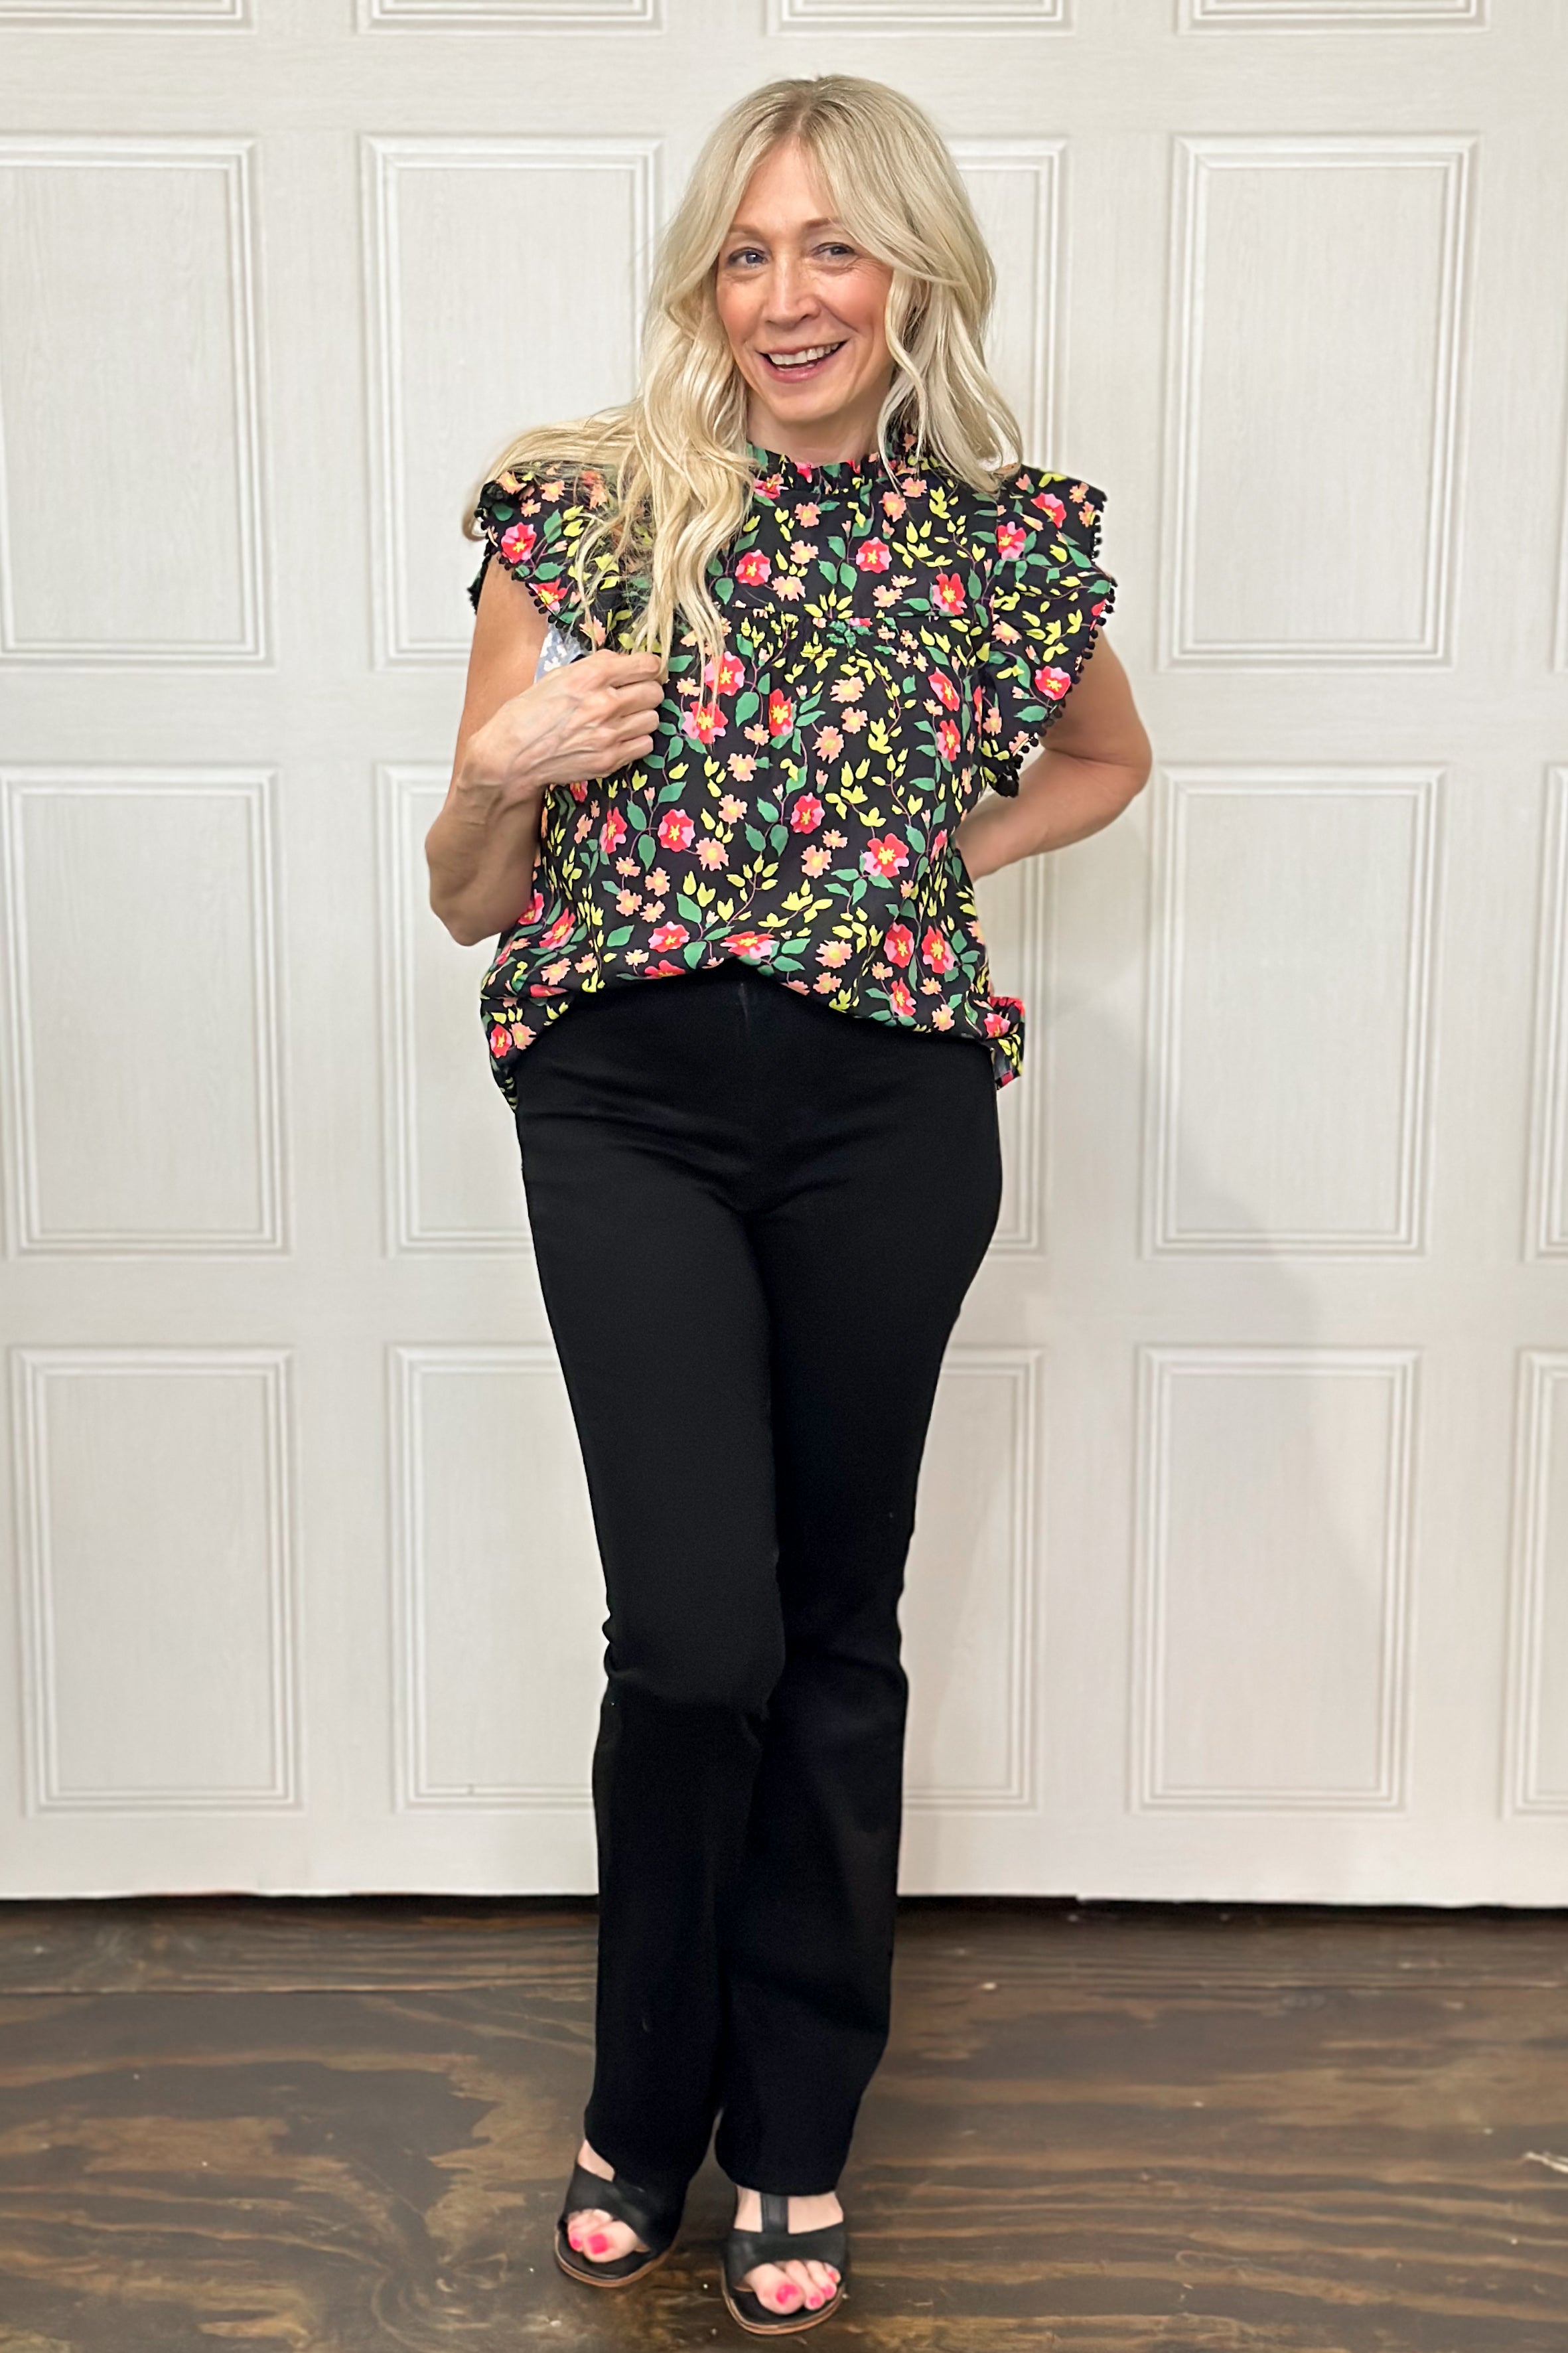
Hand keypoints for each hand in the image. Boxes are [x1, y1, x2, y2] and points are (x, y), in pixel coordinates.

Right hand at [467, 649, 666, 804]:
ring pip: (653, 719)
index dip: (650, 667)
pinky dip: (636, 740)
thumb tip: (623, 662)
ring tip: (622, 718)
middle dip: (646, 691)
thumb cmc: (528, 714)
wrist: (512, 756)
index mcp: (590, 676)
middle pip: (654, 693)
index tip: (647, 671)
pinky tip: (619, 737)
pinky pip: (645, 745)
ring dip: (641, 717)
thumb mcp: (558, 676)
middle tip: (633, 696)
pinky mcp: (609, 760)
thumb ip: (595, 667)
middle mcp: (604, 704)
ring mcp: (609, 734)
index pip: (646, 665)